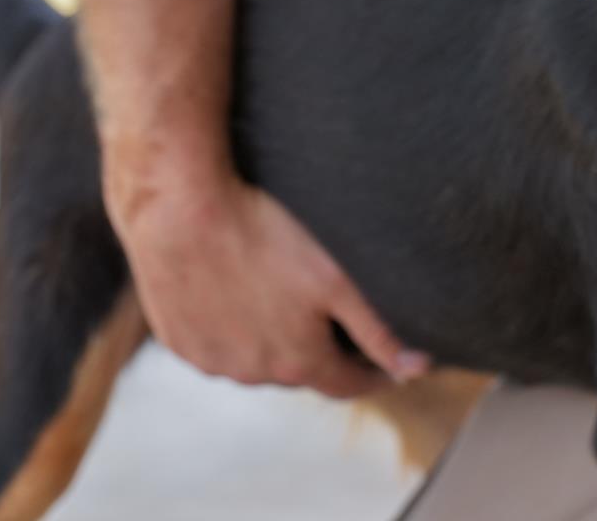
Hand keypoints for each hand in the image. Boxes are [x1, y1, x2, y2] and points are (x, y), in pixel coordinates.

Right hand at [106, 141, 429, 394]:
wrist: (180, 212)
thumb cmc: (265, 237)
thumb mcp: (336, 280)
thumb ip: (378, 331)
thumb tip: (417, 369)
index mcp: (298, 362)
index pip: (348, 385)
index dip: (373, 375)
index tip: (388, 365)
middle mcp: (254, 373)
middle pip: (301, 370)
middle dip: (322, 350)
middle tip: (333, 317)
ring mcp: (212, 360)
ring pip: (256, 359)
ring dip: (273, 340)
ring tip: (281, 298)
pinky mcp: (179, 341)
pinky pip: (217, 344)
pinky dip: (232, 329)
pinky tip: (237, 293)